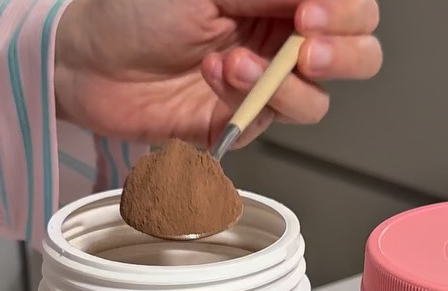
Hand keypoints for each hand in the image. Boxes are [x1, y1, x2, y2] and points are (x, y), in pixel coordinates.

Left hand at [54, 0, 380, 146]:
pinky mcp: (240, 121)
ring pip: (317, 100)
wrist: (91, 63)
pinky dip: (247, 100)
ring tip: (237, 62)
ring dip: (283, 84)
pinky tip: (217, 75)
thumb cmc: (136, 10)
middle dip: (341, 54)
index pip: (350, 7)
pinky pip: (269, 121)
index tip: (311, 13)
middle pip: (357, 54)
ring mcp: (264, 83)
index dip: (345, 13)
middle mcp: (280, 37)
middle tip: (304, 48)